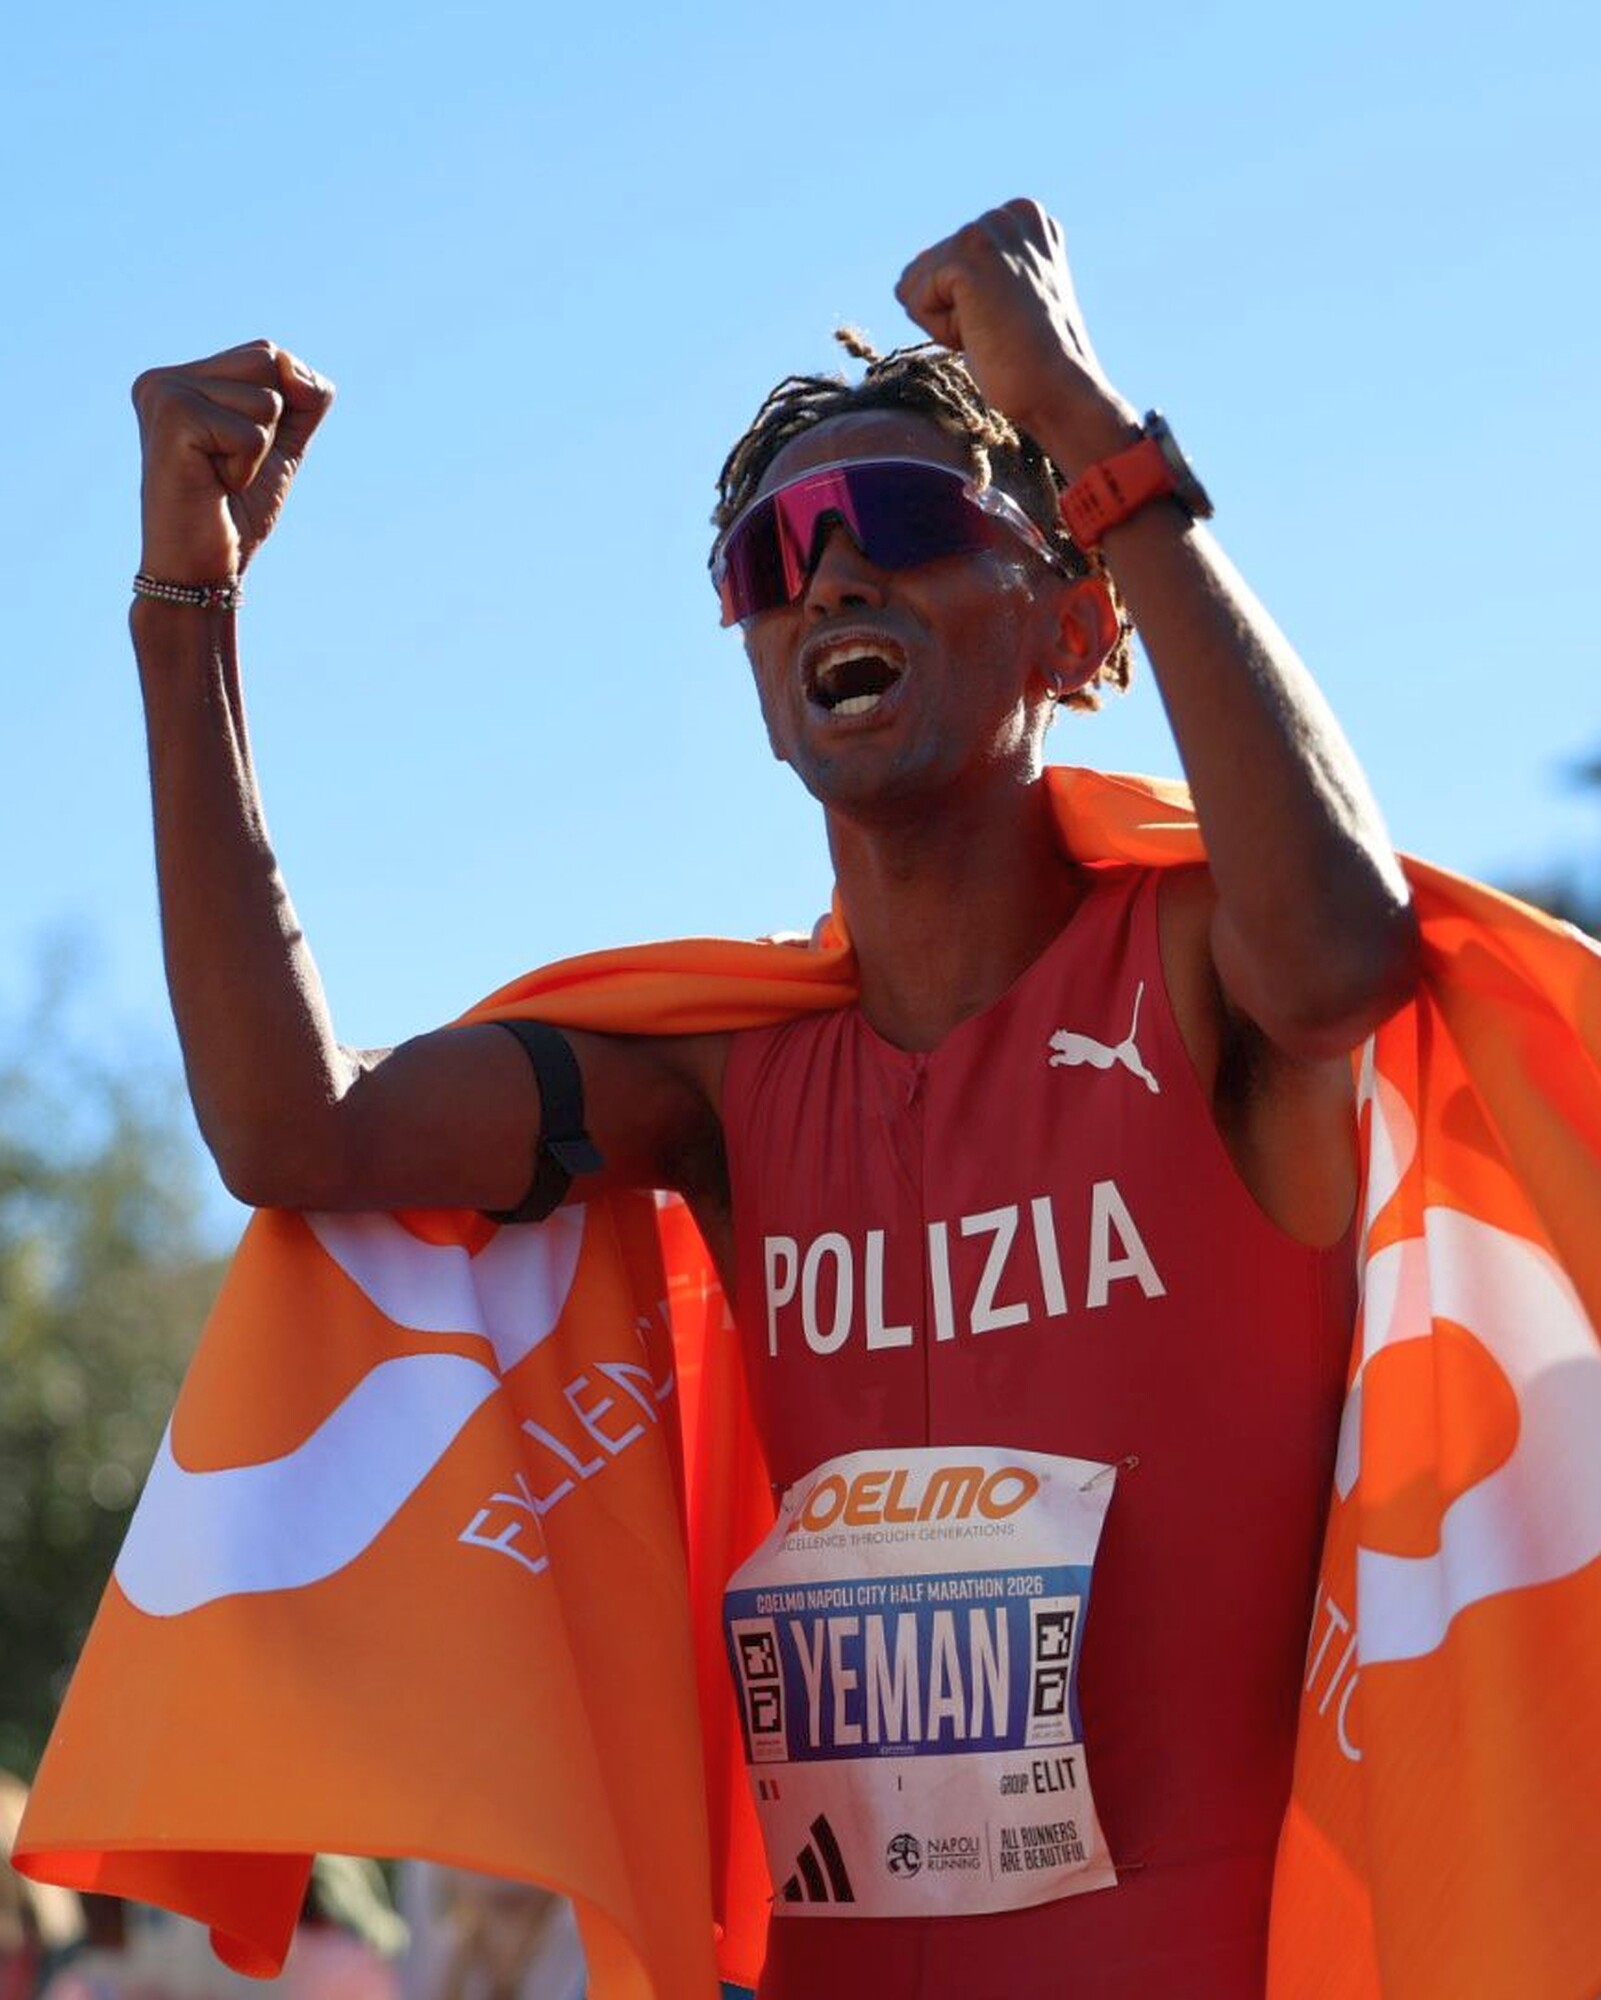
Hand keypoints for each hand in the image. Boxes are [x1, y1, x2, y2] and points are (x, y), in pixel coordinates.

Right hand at [132, 340, 334, 581]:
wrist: (201, 569)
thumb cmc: (237, 510)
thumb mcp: (285, 444)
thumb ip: (305, 398)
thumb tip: (293, 367)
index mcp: (183, 378)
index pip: (267, 354)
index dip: (280, 410)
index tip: (238, 452)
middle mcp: (164, 378)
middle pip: (268, 361)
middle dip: (270, 426)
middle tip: (230, 465)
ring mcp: (163, 393)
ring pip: (267, 399)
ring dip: (259, 451)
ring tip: (219, 476)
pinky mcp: (171, 417)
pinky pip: (252, 432)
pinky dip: (247, 467)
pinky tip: (213, 484)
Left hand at [894, 199, 1137, 470]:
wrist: (1057, 390)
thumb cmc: (1028, 360)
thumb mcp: (997, 302)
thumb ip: (963, 272)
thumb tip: (917, 260)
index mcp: (1022, 219)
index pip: (944, 259)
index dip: (963, 304)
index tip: (1007, 320)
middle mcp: (1007, 215)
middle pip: (924, 268)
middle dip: (950, 310)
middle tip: (1000, 330)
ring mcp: (989, 230)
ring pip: (914, 284)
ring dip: (943, 322)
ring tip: (993, 332)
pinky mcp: (969, 254)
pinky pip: (914, 298)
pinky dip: (939, 329)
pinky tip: (981, 334)